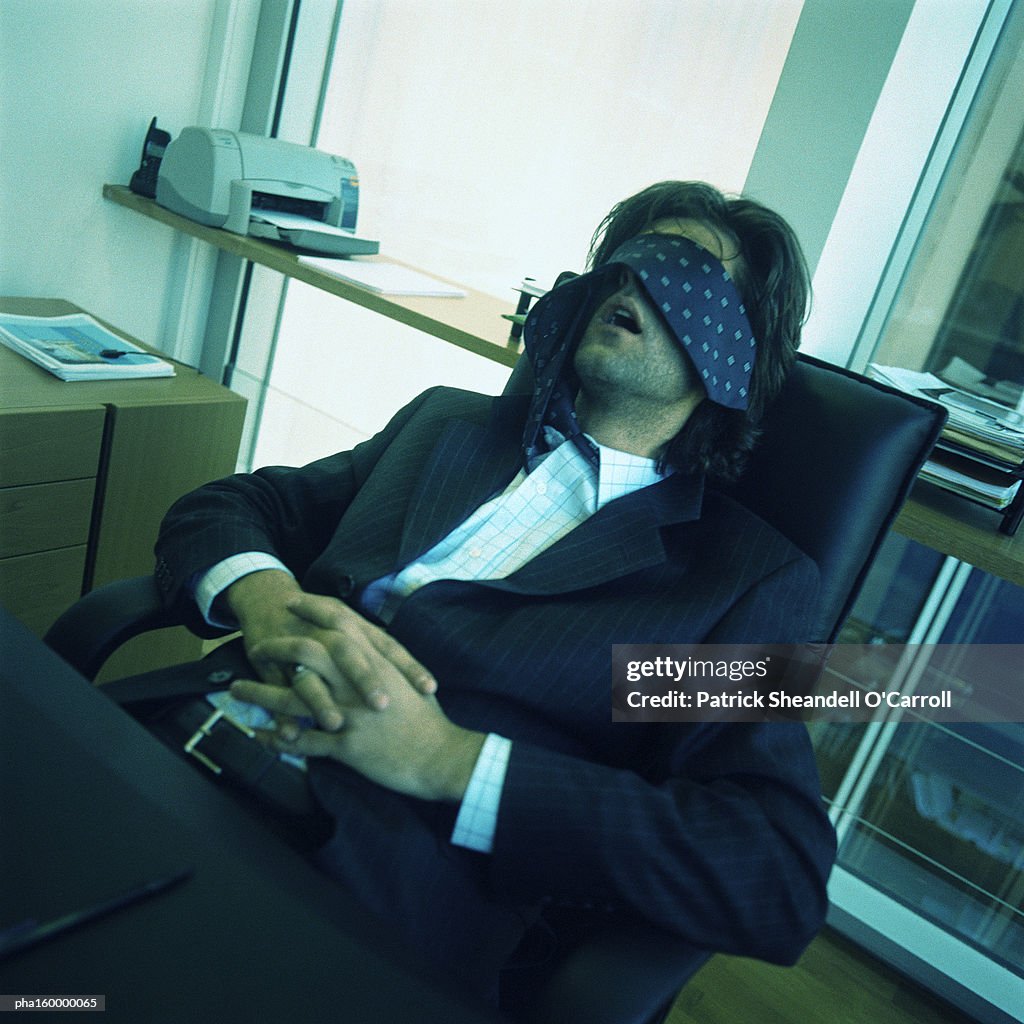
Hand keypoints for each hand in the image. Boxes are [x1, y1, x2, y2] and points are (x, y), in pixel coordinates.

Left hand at [230, 593, 483, 801]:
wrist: (442, 755)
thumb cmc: (429, 719)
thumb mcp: (407, 680)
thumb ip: (383, 665)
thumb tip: (365, 655)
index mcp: (376, 662)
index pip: (339, 623)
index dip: (312, 609)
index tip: (292, 601)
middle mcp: (358, 682)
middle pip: (308, 652)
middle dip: (277, 646)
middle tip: (257, 646)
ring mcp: (350, 713)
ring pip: (294, 697)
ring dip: (261, 693)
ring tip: (236, 690)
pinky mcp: (345, 745)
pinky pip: (302, 741)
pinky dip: (277, 738)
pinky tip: (259, 736)